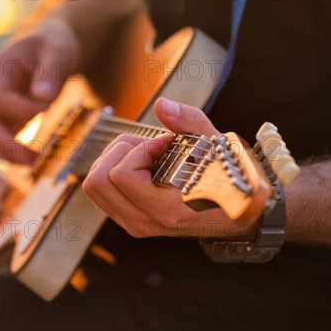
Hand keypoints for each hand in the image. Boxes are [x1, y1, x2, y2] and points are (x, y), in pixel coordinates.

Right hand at [0, 16, 80, 163]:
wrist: (51, 46)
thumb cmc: (55, 44)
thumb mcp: (58, 51)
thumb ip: (50, 71)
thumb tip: (43, 96)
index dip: (21, 108)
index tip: (48, 107)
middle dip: (5, 144)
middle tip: (33, 158)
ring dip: (7, 153)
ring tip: (34, 161)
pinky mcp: (6, 118)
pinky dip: (12, 152)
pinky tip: (32, 158)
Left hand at [82, 97, 257, 238]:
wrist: (237, 213)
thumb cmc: (230, 179)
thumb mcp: (218, 147)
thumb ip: (190, 123)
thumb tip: (162, 106)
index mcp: (166, 210)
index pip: (122, 175)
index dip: (141, 148)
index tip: (167, 142)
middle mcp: (145, 222)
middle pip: (98, 179)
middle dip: (121, 152)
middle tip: (150, 146)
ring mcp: (134, 224)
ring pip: (93, 186)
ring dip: (113, 161)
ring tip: (144, 155)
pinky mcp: (128, 220)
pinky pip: (99, 192)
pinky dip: (112, 171)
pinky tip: (139, 165)